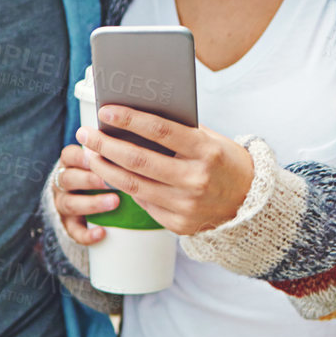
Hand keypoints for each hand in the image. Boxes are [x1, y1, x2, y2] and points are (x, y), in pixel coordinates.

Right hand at [51, 142, 119, 247]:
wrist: (82, 203)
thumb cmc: (100, 173)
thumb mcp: (103, 161)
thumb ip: (115, 154)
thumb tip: (143, 144)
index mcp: (71, 163)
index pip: (69, 155)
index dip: (80, 156)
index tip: (95, 155)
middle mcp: (63, 182)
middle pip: (68, 178)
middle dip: (88, 179)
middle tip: (109, 180)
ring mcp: (64, 203)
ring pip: (70, 204)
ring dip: (92, 203)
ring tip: (114, 202)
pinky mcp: (68, 225)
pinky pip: (73, 231)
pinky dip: (86, 234)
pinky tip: (102, 233)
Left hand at [67, 107, 255, 236]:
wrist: (249, 202)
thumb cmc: (225, 162)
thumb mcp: (211, 139)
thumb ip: (179, 131)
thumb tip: (135, 119)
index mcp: (206, 152)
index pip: (159, 131)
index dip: (129, 120)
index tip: (105, 111)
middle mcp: (195, 180)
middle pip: (138, 160)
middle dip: (105, 145)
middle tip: (86, 134)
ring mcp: (187, 205)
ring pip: (133, 185)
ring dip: (105, 169)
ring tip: (90, 154)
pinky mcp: (179, 224)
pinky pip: (144, 203)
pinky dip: (127, 188)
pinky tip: (113, 176)